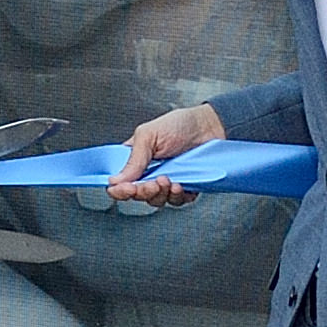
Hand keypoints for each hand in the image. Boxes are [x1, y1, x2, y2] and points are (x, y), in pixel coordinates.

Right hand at [105, 100, 227, 205]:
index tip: (125, 189)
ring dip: (161, 194)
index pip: (119, 182)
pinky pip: (176, 202)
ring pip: (156, 201)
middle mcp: (148, 173)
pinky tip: (180, 185)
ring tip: (168, 180)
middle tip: (151, 183)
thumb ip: (133, 159)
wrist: (210, 126)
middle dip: (143, 192)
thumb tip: (116, 180)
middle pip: (137, 195)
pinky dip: (177, 196)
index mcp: (135, 159)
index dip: (119, 189)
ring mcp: (166, 182)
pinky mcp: (183, 188)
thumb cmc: (180, 125)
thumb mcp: (149, 135)